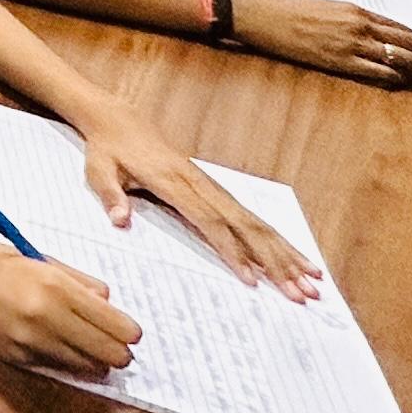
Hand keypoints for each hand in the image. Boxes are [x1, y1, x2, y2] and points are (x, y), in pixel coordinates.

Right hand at [0, 231, 142, 374]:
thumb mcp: (29, 255)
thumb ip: (73, 279)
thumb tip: (105, 299)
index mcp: (51, 287)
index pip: (115, 325)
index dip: (129, 330)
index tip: (128, 327)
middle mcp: (43, 319)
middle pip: (108, 354)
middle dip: (119, 349)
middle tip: (115, 338)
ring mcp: (27, 343)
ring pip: (86, 367)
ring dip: (95, 358)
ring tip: (88, 341)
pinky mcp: (12, 358)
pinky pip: (57, 367)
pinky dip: (67, 360)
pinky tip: (59, 343)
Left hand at [80, 108, 322, 295]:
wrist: (119, 120)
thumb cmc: (107, 149)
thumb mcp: (98, 170)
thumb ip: (110, 195)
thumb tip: (120, 220)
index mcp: (174, 183)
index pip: (209, 222)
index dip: (232, 251)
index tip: (252, 279)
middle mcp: (200, 184)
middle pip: (245, 226)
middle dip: (275, 261)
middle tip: (300, 292)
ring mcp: (211, 186)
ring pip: (255, 222)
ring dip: (285, 253)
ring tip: (313, 282)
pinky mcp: (214, 189)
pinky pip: (249, 216)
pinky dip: (275, 238)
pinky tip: (296, 257)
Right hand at [234, 0, 411, 89]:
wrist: (260, 15)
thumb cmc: (288, 9)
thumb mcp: (326, 7)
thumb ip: (352, 20)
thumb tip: (373, 33)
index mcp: (359, 10)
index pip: (406, 29)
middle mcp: (361, 25)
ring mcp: (350, 43)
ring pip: (400, 59)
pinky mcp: (337, 59)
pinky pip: (376, 72)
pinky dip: (396, 79)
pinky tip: (409, 85)